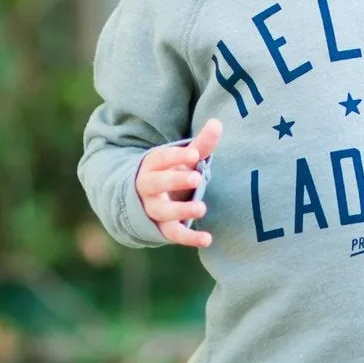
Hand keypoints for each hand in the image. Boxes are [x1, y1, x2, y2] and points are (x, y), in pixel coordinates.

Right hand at [134, 118, 223, 247]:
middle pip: (156, 184)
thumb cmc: (171, 171)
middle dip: (175, 181)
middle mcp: (148, 187)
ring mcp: (152, 208)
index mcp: (152, 165)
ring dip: (180, 211)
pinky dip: (188, 238)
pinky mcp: (161, 227)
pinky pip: (172, 234)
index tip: (194, 154)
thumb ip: (201, 144)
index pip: (161, 158)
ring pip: (161, 211)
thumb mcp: (183, 158)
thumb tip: (217, 122)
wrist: (146, 198)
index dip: (176, 156)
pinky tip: (207, 239)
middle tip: (197, 179)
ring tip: (202, 209)